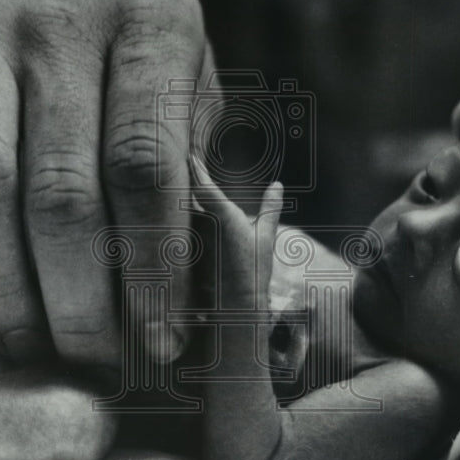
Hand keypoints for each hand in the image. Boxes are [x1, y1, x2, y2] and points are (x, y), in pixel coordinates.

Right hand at [0, 0, 208, 367]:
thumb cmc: (129, 26)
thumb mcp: (186, 66)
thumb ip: (192, 154)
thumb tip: (190, 273)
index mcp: (149, 22)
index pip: (147, 165)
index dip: (153, 267)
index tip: (159, 340)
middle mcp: (58, 19)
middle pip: (59, 189)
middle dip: (76, 299)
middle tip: (91, 359)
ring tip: (27, 344)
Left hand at [190, 156, 282, 308]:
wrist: (235, 306)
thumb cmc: (254, 270)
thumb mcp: (265, 237)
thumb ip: (269, 208)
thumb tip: (278, 184)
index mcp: (223, 216)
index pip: (203, 185)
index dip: (195, 168)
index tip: (189, 153)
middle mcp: (204, 225)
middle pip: (191, 196)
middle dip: (188, 181)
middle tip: (185, 161)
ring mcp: (194, 238)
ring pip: (188, 213)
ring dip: (185, 203)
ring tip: (182, 186)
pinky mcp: (189, 250)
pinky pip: (185, 228)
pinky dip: (185, 222)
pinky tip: (182, 221)